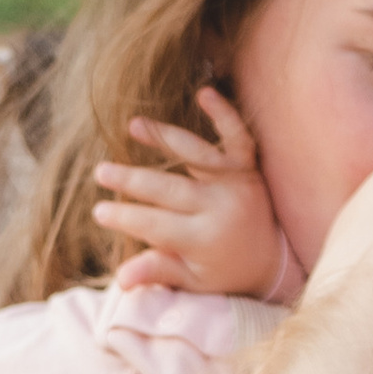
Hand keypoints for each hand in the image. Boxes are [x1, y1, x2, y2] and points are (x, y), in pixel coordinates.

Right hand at [93, 86, 298, 299]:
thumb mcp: (191, 280)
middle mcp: (220, 207)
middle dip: (132, 180)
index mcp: (204, 240)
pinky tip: (204, 93)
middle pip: (169, 190)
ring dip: (163, 139)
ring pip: (196, 156)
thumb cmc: (223, 270)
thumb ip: (158, 271)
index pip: (156, 225)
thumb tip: (121, 280)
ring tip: (133, 126)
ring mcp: (235, 183)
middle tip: (100, 171)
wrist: (273, 260)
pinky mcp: (247, 167)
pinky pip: (238, 137)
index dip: (126, 218)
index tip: (99, 211)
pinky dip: (224, 115)